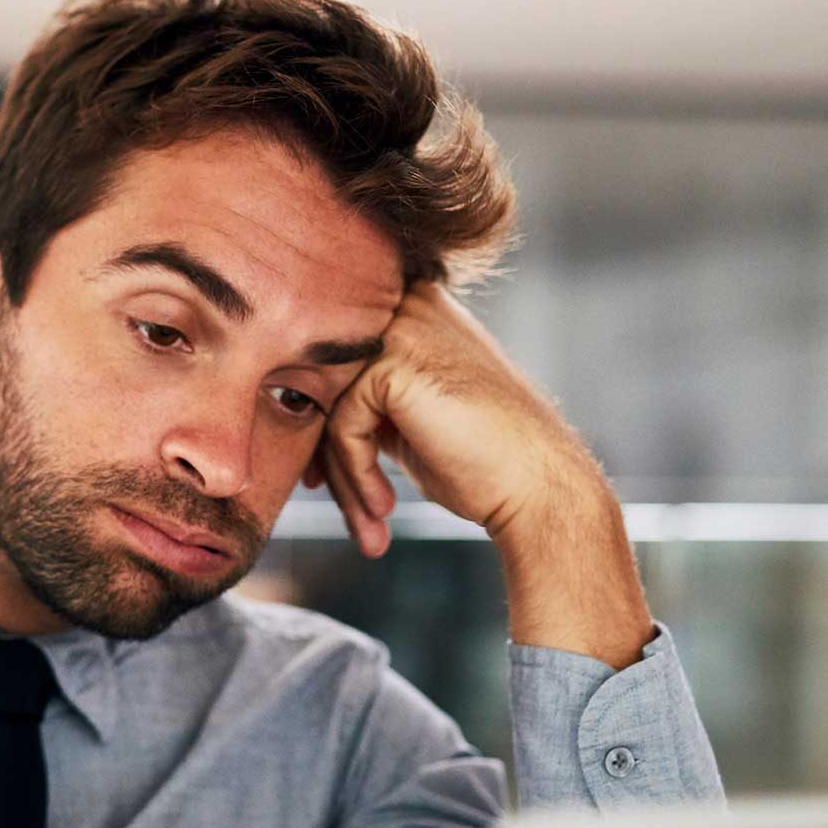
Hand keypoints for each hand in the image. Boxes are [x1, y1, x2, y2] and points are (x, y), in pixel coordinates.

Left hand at [304, 284, 607, 556]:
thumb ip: (361, 394)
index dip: (324, 431)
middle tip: (350, 513)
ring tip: (370, 523)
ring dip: (343, 476)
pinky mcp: (392, 364)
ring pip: (329, 408)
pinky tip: (385, 507)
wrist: (536, 484)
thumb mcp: (407, 414)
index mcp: (411, 307)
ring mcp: (400, 328)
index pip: (335, 367)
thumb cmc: (478, 457)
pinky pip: (342, 426)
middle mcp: (406, 304)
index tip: (325, 484)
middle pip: (327, 385)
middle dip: (328, 458)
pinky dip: (356, 474)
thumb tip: (291, 400)